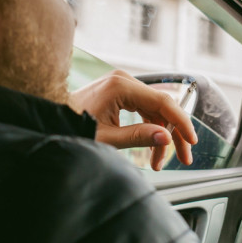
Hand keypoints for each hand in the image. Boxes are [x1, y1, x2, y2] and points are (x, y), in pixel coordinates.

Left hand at [68, 70, 198, 170]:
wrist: (50, 120)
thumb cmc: (72, 127)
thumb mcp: (107, 138)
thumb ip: (138, 137)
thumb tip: (165, 138)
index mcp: (121, 86)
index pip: (163, 103)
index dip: (181, 123)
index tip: (192, 141)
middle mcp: (124, 80)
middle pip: (162, 107)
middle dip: (173, 134)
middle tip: (184, 158)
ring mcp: (122, 84)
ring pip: (155, 110)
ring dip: (161, 134)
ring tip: (159, 162)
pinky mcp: (119, 92)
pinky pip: (144, 109)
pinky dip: (149, 127)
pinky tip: (151, 148)